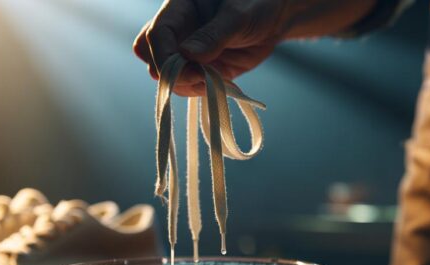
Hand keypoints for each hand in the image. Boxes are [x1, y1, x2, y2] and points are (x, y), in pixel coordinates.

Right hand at [134, 0, 287, 95]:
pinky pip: (189, 86)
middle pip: (153, 58)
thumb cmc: (258, 2)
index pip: (157, 34)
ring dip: (188, 86)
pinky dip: (201, 90)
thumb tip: (187, 55)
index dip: (165, 57)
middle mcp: (178, 29)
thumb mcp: (239, 15)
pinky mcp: (200, 68)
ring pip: (169, 77)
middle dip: (173, 74)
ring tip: (215, 80)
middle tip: (202, 77)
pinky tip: (220, 84)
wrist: (276, 16)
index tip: (189, 72)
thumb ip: (214, 34)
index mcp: (180, 7)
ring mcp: (187, 51)